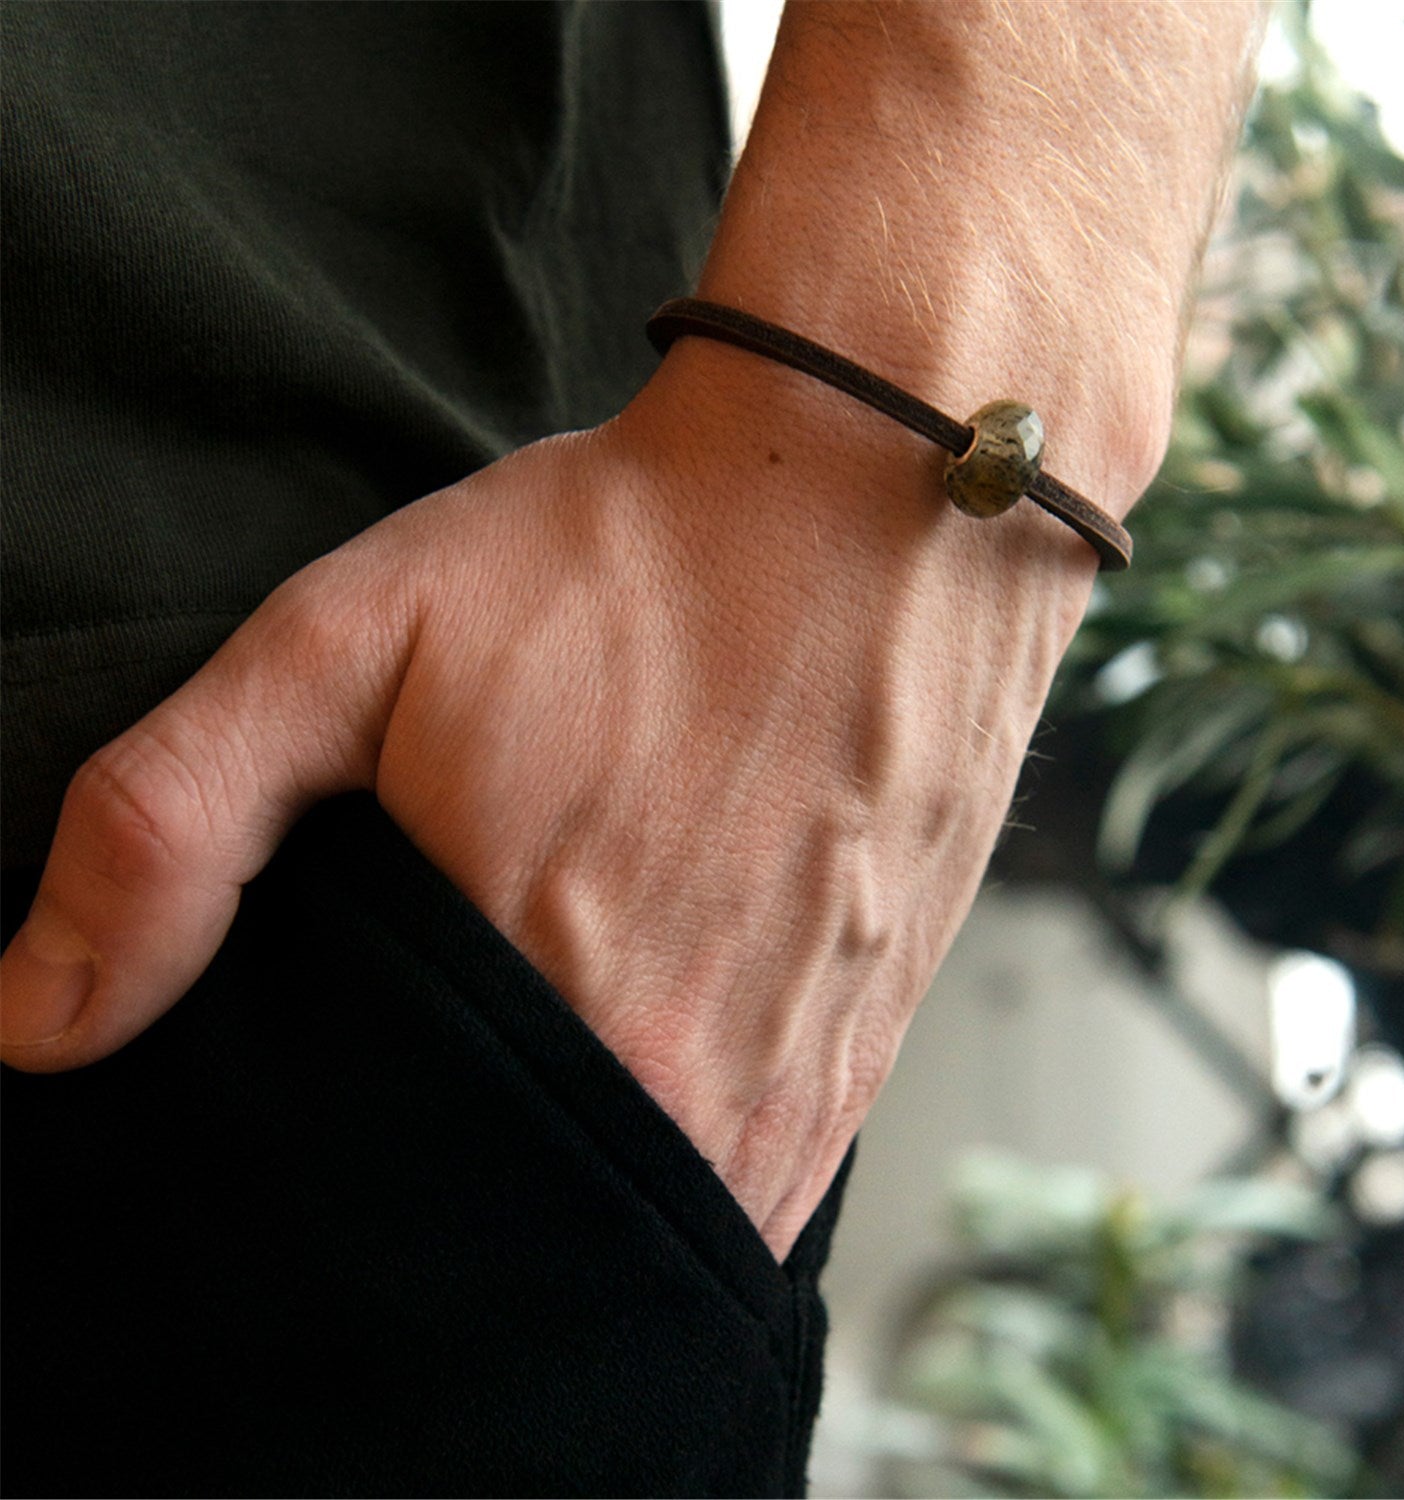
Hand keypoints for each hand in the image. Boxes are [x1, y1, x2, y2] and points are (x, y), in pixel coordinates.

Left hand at [0, 345, 1098, 1256]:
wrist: (876, 497)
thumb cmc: (625, 561)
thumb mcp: (352, 639)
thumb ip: (172, 826)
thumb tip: (33, 1023)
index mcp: (554, 1010)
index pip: (396, 1207)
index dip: (345, 1174)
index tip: (345, 1102)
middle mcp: (695, 1082)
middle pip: (527, 1236)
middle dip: (461, 1184)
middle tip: (448, 1064)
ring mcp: (804, 1079)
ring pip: (649, 1223)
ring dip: (579, 1183)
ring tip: (552, 1059)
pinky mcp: (873, 1046)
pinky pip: (756, 1187)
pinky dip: (683, 1161)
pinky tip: (652, 1065)